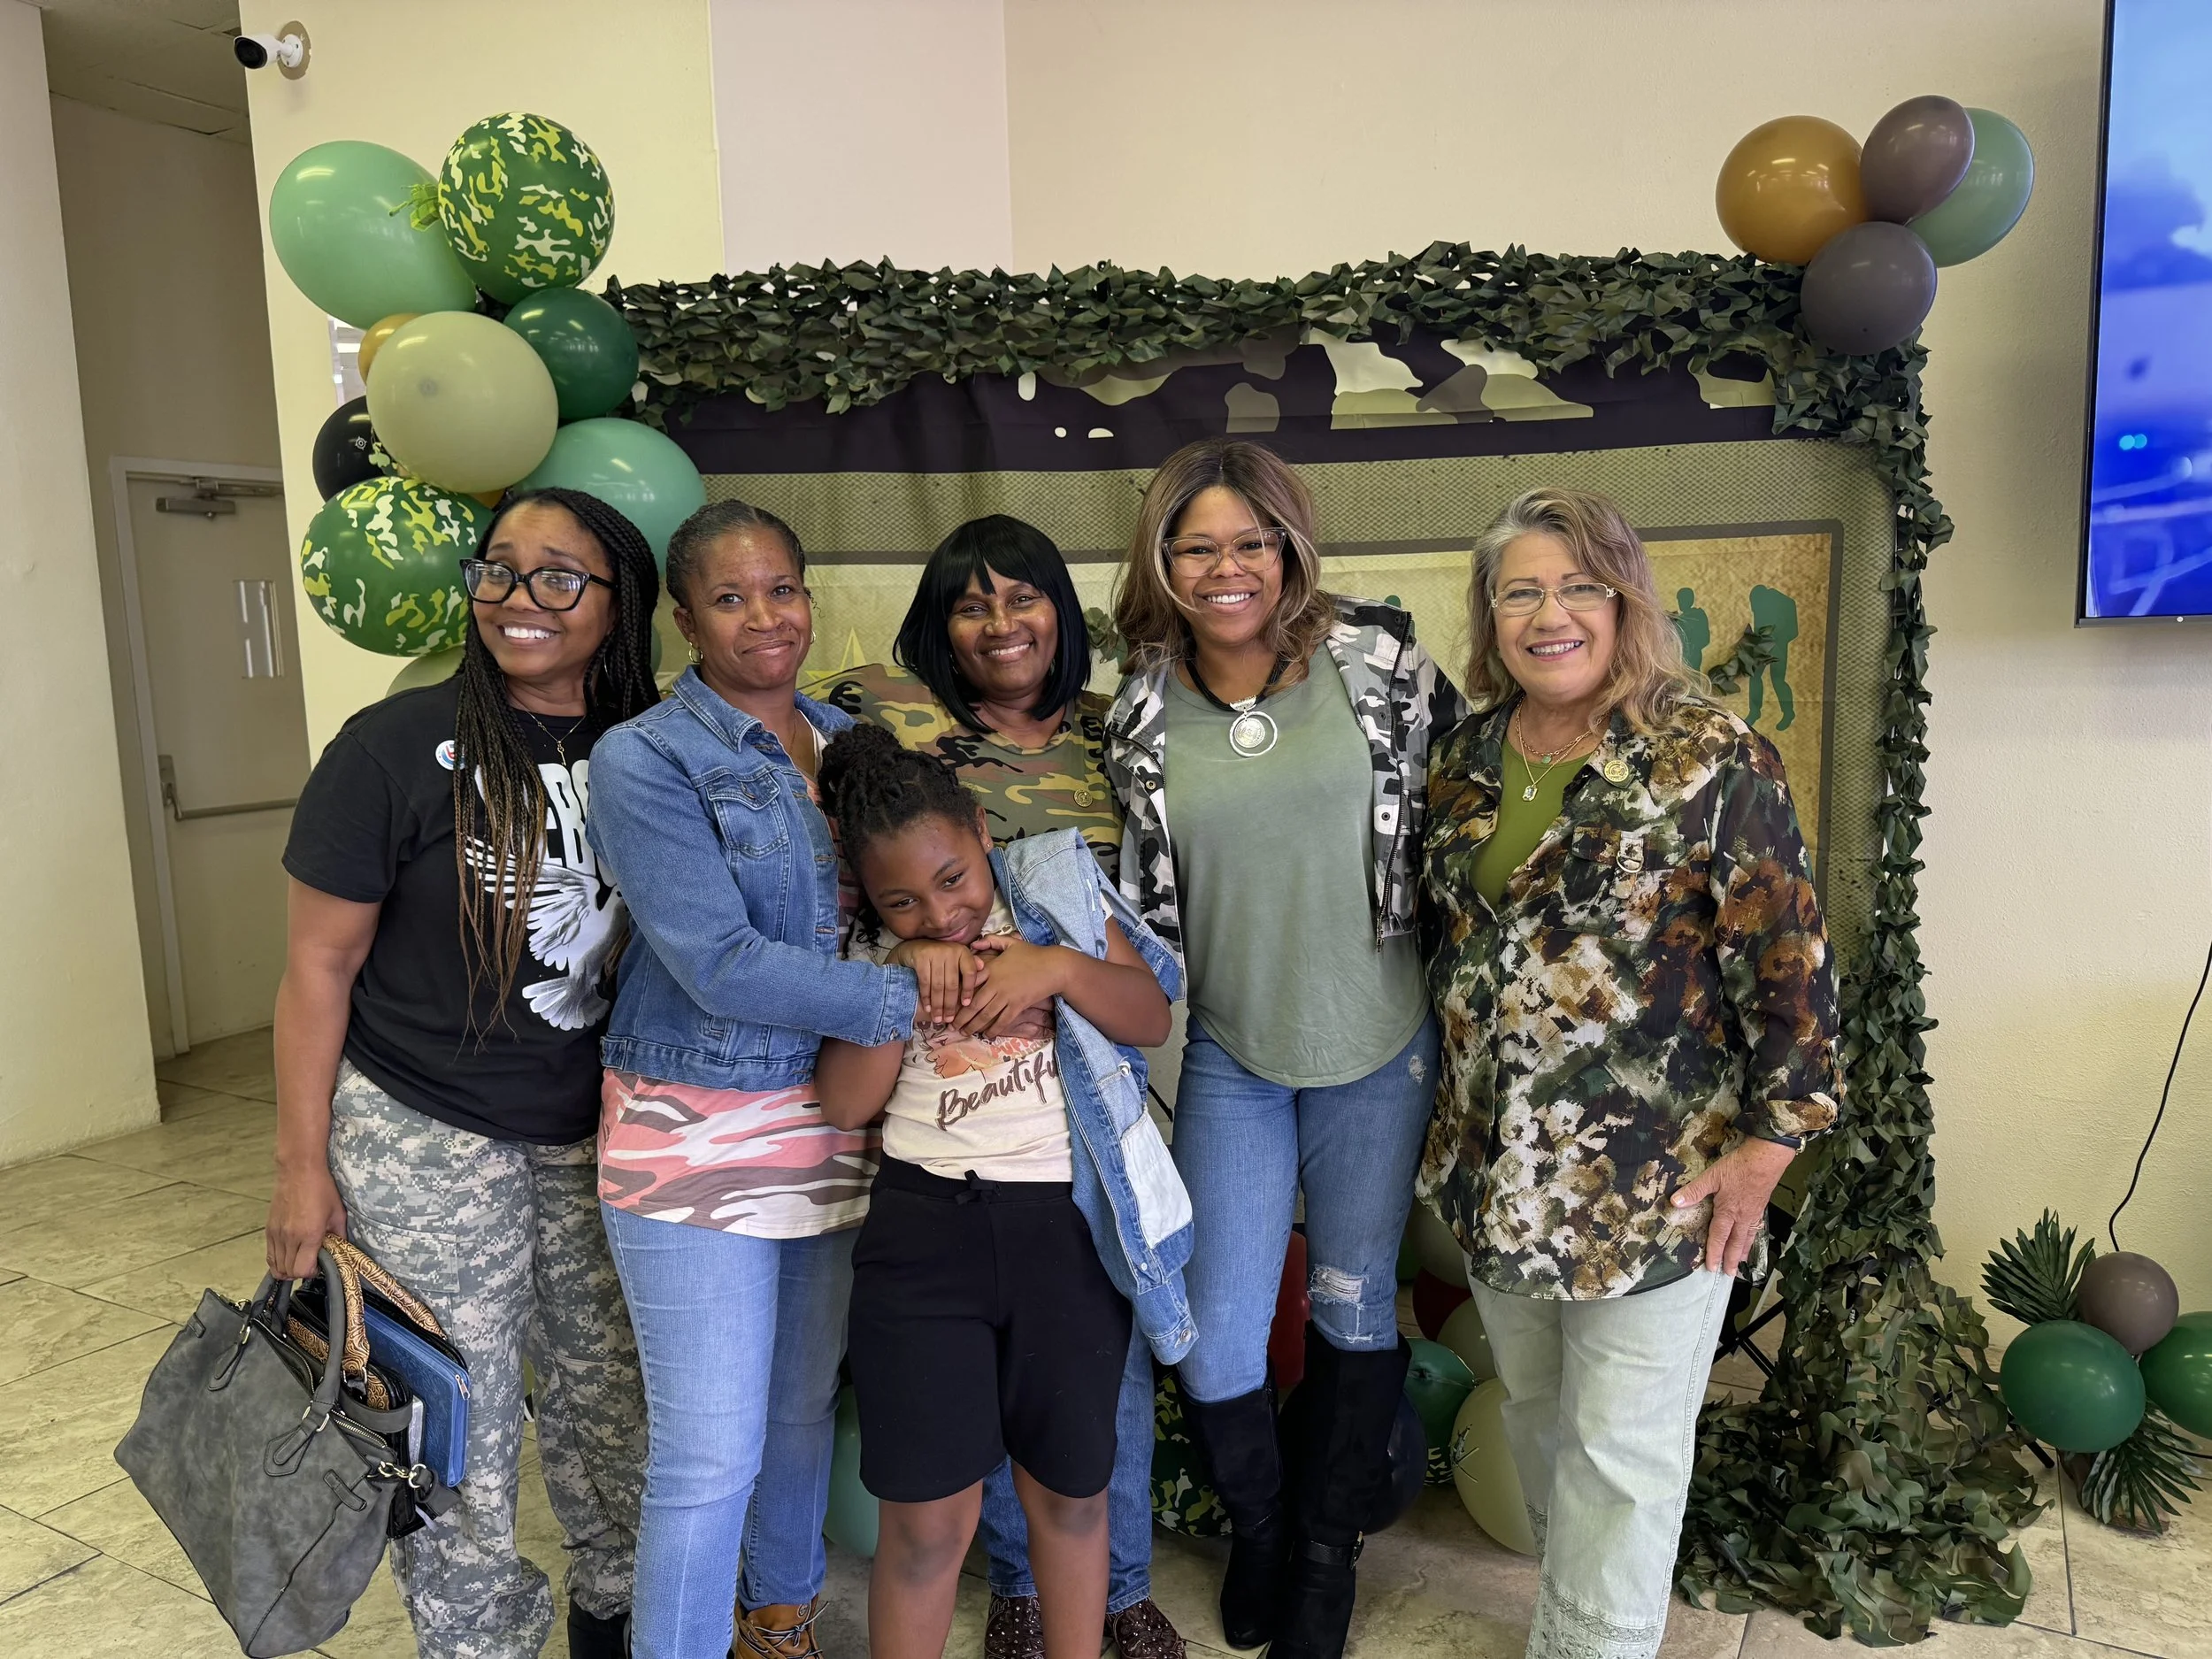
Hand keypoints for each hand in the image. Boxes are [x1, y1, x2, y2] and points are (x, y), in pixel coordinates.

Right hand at [267, 1163, 346, 1279]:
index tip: (319, 1265)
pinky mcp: (269, 1229)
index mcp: (309, 1235)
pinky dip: (277, 1261)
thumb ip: (340, 1236)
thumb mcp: (338, 1213)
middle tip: (311, 1263)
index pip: (302, 1270)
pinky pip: (269, 1255)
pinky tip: (288, 1255)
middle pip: (288, 1272)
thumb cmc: (322, 1189)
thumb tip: (342, 1251)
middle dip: (300, 1272)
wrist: (299, 1170)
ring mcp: (277, 1234)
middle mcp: (290, 1237)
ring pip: (276, 1266)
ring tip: (299, 1260)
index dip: (311, 1273)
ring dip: (287, 1269)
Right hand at [886, 937, 989, 1024]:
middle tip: (949, 1020)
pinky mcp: (921, 958)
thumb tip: (983, 968)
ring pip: (938, 986)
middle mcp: (950, 950)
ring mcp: (935, 953)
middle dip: (950, 1005)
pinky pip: (925, 982)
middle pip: (952, 984)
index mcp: (962, 952)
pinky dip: (926, 997)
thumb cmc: (941, 958)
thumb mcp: (956, 960)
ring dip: (938, 1005)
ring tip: (938, 1018)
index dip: (968, 990)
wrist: (915, 948)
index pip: (969, 973)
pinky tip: (928, 1008)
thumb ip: (969, 966)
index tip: (966, 1005)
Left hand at [953, 938, 1068, 1034]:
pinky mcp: (1018, 1005)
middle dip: (961, 1017)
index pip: (969, 983)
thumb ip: (991, 940)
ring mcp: (1007, 996)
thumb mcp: (1011, 942)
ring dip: (973, 1026)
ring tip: (964, 1032)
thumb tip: (974, 943)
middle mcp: (996, 984)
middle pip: (973, 1004)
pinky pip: (1003, 1020)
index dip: (957, 994)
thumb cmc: (1032, 954)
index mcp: (992, 968)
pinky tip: (987, 1034)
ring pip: (986, 1015)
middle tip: (951, 1025)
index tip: (949, 1003)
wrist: (1053, 967)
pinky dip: (994, 1029)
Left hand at [1669, 1137, 1795, 1276]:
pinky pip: (1756, 1227)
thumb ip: (1694, 1190)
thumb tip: (1675, 1202)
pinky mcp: (1761, 1205)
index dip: (1714, 1252)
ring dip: (1743, 1250)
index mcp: (1727, 1211)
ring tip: (1741, 1261)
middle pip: (1735, 1242)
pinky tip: (1752, 1236)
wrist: (1767, 1159)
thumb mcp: (1712, 1176)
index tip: (1712, 1267)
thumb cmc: (1739, 1167)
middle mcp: (1741, 1216)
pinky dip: (1753, 1236)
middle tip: (1729, 1274)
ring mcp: (1753, 1212)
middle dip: (1731, 1259)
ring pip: (1747, 1236)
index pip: (1718, 1236)